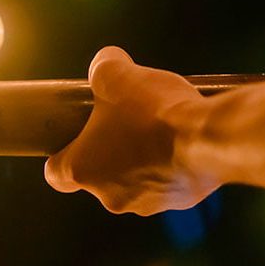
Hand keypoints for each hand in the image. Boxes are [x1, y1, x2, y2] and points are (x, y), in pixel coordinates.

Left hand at [44, 46, 219, 215]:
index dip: (60, 155)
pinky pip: (167, 182)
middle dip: (108, 149)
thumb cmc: (153, 111)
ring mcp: (146, 203)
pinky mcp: (179, 201)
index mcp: (82, 171)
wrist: (209, 137)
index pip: (56, 174)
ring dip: (140, 158)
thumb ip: (102, 67)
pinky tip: (181, 139)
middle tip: (123, 121)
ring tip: (156, 127)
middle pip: (99, 174)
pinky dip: (170, 164)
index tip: (72, 139)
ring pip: (134, 180)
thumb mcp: (115, 74)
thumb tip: (106, 62)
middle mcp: (110, 196)